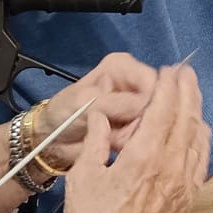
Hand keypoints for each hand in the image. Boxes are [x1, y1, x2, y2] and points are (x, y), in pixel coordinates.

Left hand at [32, 53, 156, 168]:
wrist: (52, 140)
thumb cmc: (62, 113)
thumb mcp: (85, 103)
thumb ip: (116, 103)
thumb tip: (147, 108)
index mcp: (122, 66)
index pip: (154, 81)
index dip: (152, 102)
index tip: (138, 122)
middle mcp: (134, 83)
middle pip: (159, 102)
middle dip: (144, 122)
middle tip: (121, 136)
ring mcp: (137, 107)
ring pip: (155, 122)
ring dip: (137, 136)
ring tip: (114, 141)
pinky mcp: (136, 127)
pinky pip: (148, 136)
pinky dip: (135, 145)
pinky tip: (118, 146)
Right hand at [59, 65, 210, 212]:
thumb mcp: (83, 176)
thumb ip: (95, 140)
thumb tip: (101, 114)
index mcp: (145, 157)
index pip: (164, 109)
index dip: (168, 86)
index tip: (169, 70)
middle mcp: (171, 168)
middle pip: (186, 118)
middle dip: (187, 91)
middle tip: (185, 72)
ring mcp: (183, 186)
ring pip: (198, 139)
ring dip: (196, 112)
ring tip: (192, 95)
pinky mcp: (186, 202)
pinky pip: (201, 163)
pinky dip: (201, 141)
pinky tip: (197, 133)